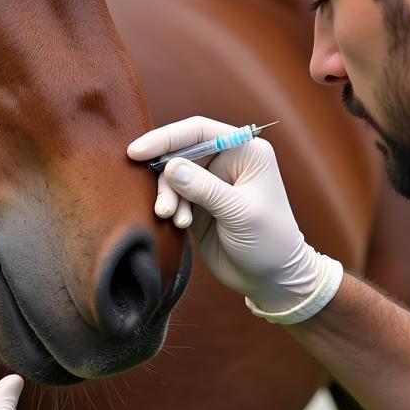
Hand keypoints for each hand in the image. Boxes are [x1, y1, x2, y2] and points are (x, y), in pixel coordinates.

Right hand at [127, 116, 341, 319]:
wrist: (271, 278)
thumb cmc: (269, 241)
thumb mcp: (239, 213)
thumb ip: (204, 188)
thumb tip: (170, 167)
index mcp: (245, 152)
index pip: (200, 131)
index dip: (167, 137)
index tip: (139, 150)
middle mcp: (226, 162)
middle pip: (181, 153)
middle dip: (166, 177)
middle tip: (162, 204)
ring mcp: (211, 183)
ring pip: (173, 177)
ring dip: (168, 196)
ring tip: (172, 218)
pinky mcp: (198, 204)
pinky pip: (173, 196)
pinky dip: (171, 208)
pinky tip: (180, 224)